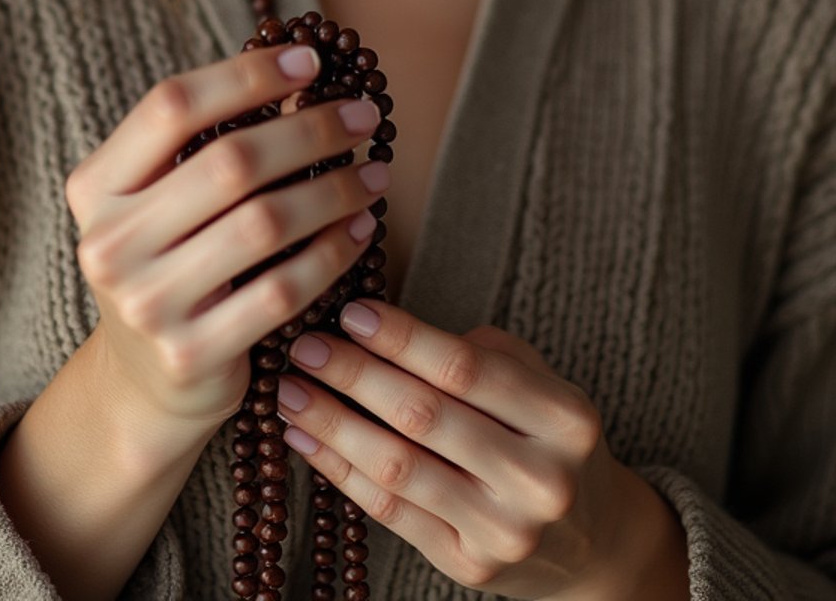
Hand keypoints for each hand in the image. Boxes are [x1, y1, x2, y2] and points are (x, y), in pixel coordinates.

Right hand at [64, 44, 383, 436]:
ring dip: (334, 190)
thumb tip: (303, 74)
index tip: (309, 62)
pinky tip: (361, 230)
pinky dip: (332, 252)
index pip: (171, 105)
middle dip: (311, 130)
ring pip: (264, 223)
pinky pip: (282, 289)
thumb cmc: (171, 265)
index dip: (245, 75)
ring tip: (374, 173)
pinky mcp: (190, 353)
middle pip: (229, 162)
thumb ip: (210, 143)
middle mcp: (109, 242)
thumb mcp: (164, 201)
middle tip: (363, 116)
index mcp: (96, 187)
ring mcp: (146, 303)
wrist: (143, 384)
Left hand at [274, 300, 688, 598]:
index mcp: (566, 419)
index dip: (402, 339)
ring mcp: (505, 531)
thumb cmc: (547, 440)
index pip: (467, 369)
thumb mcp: (541, 386)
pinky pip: (391, 511)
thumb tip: (385, 329)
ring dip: (332, 424)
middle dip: (353, 376)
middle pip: (425, 416)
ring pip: (399, 467)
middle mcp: (541, 479)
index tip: (351, 312)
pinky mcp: (470, 567)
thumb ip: (482, 355)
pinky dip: (339, 471)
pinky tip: (306, 438)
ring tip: (288, 391)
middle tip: (303, 346)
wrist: (592, 543)